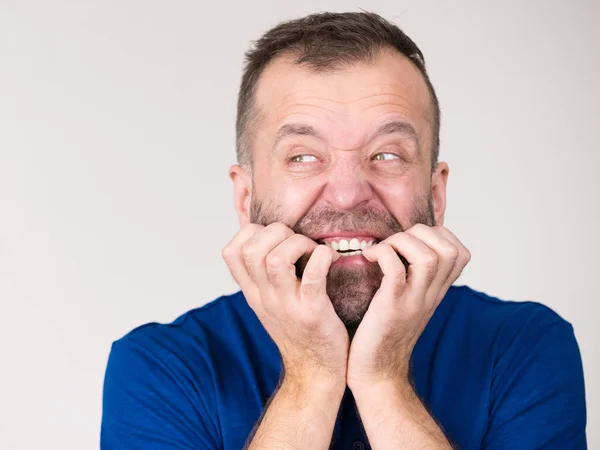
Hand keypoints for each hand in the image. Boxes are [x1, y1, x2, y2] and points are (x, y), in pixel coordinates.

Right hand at [222, 222, 348, 389]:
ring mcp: (287, 306)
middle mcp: (264, 298)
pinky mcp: (313, 313)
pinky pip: (314, 276)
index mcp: (253, 293)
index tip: (273, 236)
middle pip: (252, 249)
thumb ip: (262, 274)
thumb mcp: (268, 302)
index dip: (249, 232)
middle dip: (277, 231)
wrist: (314, 371)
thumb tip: (263, 235)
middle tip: (298, 241)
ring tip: (313, 250)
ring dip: (299, 243)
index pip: (230, 253)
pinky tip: (330, 258)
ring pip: (277, 259)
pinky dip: (323, 257)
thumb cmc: (298, 330)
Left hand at [346, 224, 470, 389]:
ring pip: (428, 257)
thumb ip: (415, 278)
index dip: (438, 234)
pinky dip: (383, 255)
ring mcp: (413, 301)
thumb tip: (405, 247)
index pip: (461, 252)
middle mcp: (430, 295)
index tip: (410, 240)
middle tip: (394, 243)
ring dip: (401, 242)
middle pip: (449, 249)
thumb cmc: (384, 333)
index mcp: (436, 291)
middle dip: (420, 232)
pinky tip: (368, 258)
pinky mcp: (391, 307)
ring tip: (382, 250)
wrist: (376, 373)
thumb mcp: (410, 302)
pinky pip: (395, 271)